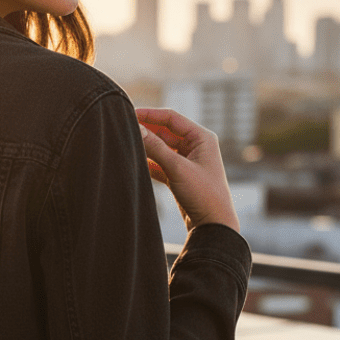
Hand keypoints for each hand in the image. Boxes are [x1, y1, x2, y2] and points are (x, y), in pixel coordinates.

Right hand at [135, 107, 239, 232]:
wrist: (214, 225)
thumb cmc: (204, 195)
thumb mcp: (178, 168)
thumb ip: (156, 148)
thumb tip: (137, 129)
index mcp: (202, 138)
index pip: (171, 118)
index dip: (150, 115)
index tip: (129, 114)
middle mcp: (196, 146)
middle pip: (165, 131)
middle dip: (147, 130)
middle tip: (125, 129)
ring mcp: (187, 161)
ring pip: (161, 147)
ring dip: (147, 147)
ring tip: (128, 145)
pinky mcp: (179, 175)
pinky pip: (160, 163)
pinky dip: (149, 163)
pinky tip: (136, 163)